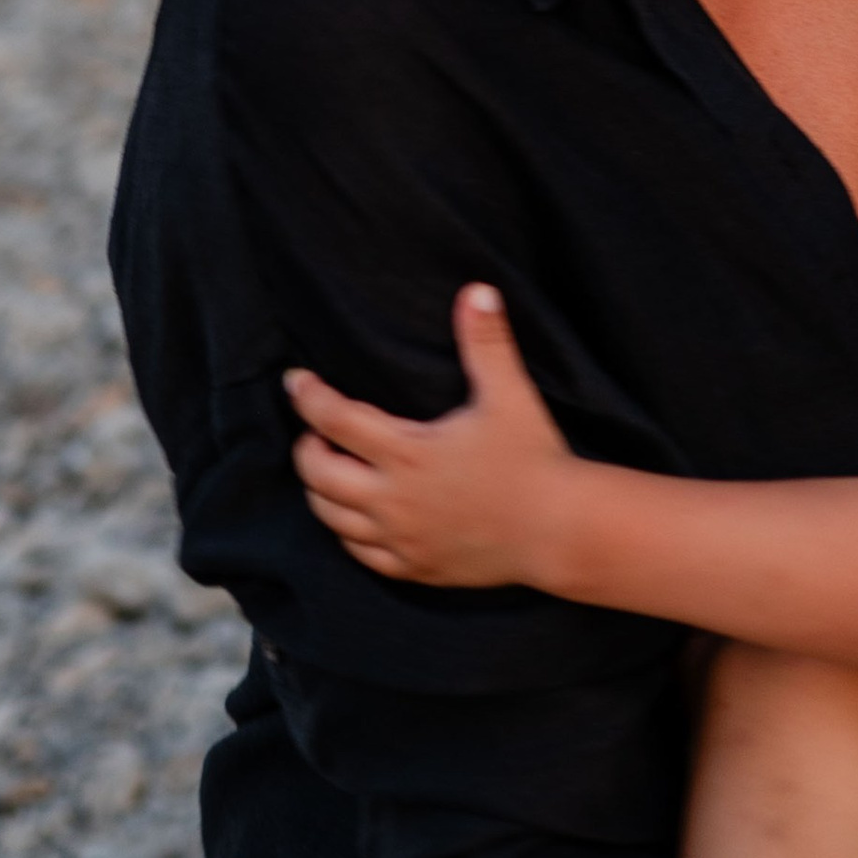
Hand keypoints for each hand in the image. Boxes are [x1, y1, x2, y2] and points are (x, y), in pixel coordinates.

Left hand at [287, 286, 580, 587]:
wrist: (561, 531)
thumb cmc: (535, 460)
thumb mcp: (511, 396)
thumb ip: (488, 342)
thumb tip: (477, 290)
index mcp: (409, 453)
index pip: (335, 420)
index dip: (308, 396)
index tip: (296, 380)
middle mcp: (395, 500)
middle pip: (318, 474)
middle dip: (307, 447)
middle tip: (316, 429)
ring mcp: (402, 539)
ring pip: (331, 517)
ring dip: (319, 490)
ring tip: (328, 467)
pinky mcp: (415, 568)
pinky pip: (359, 553)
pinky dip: (346, 531)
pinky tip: (354, 515)